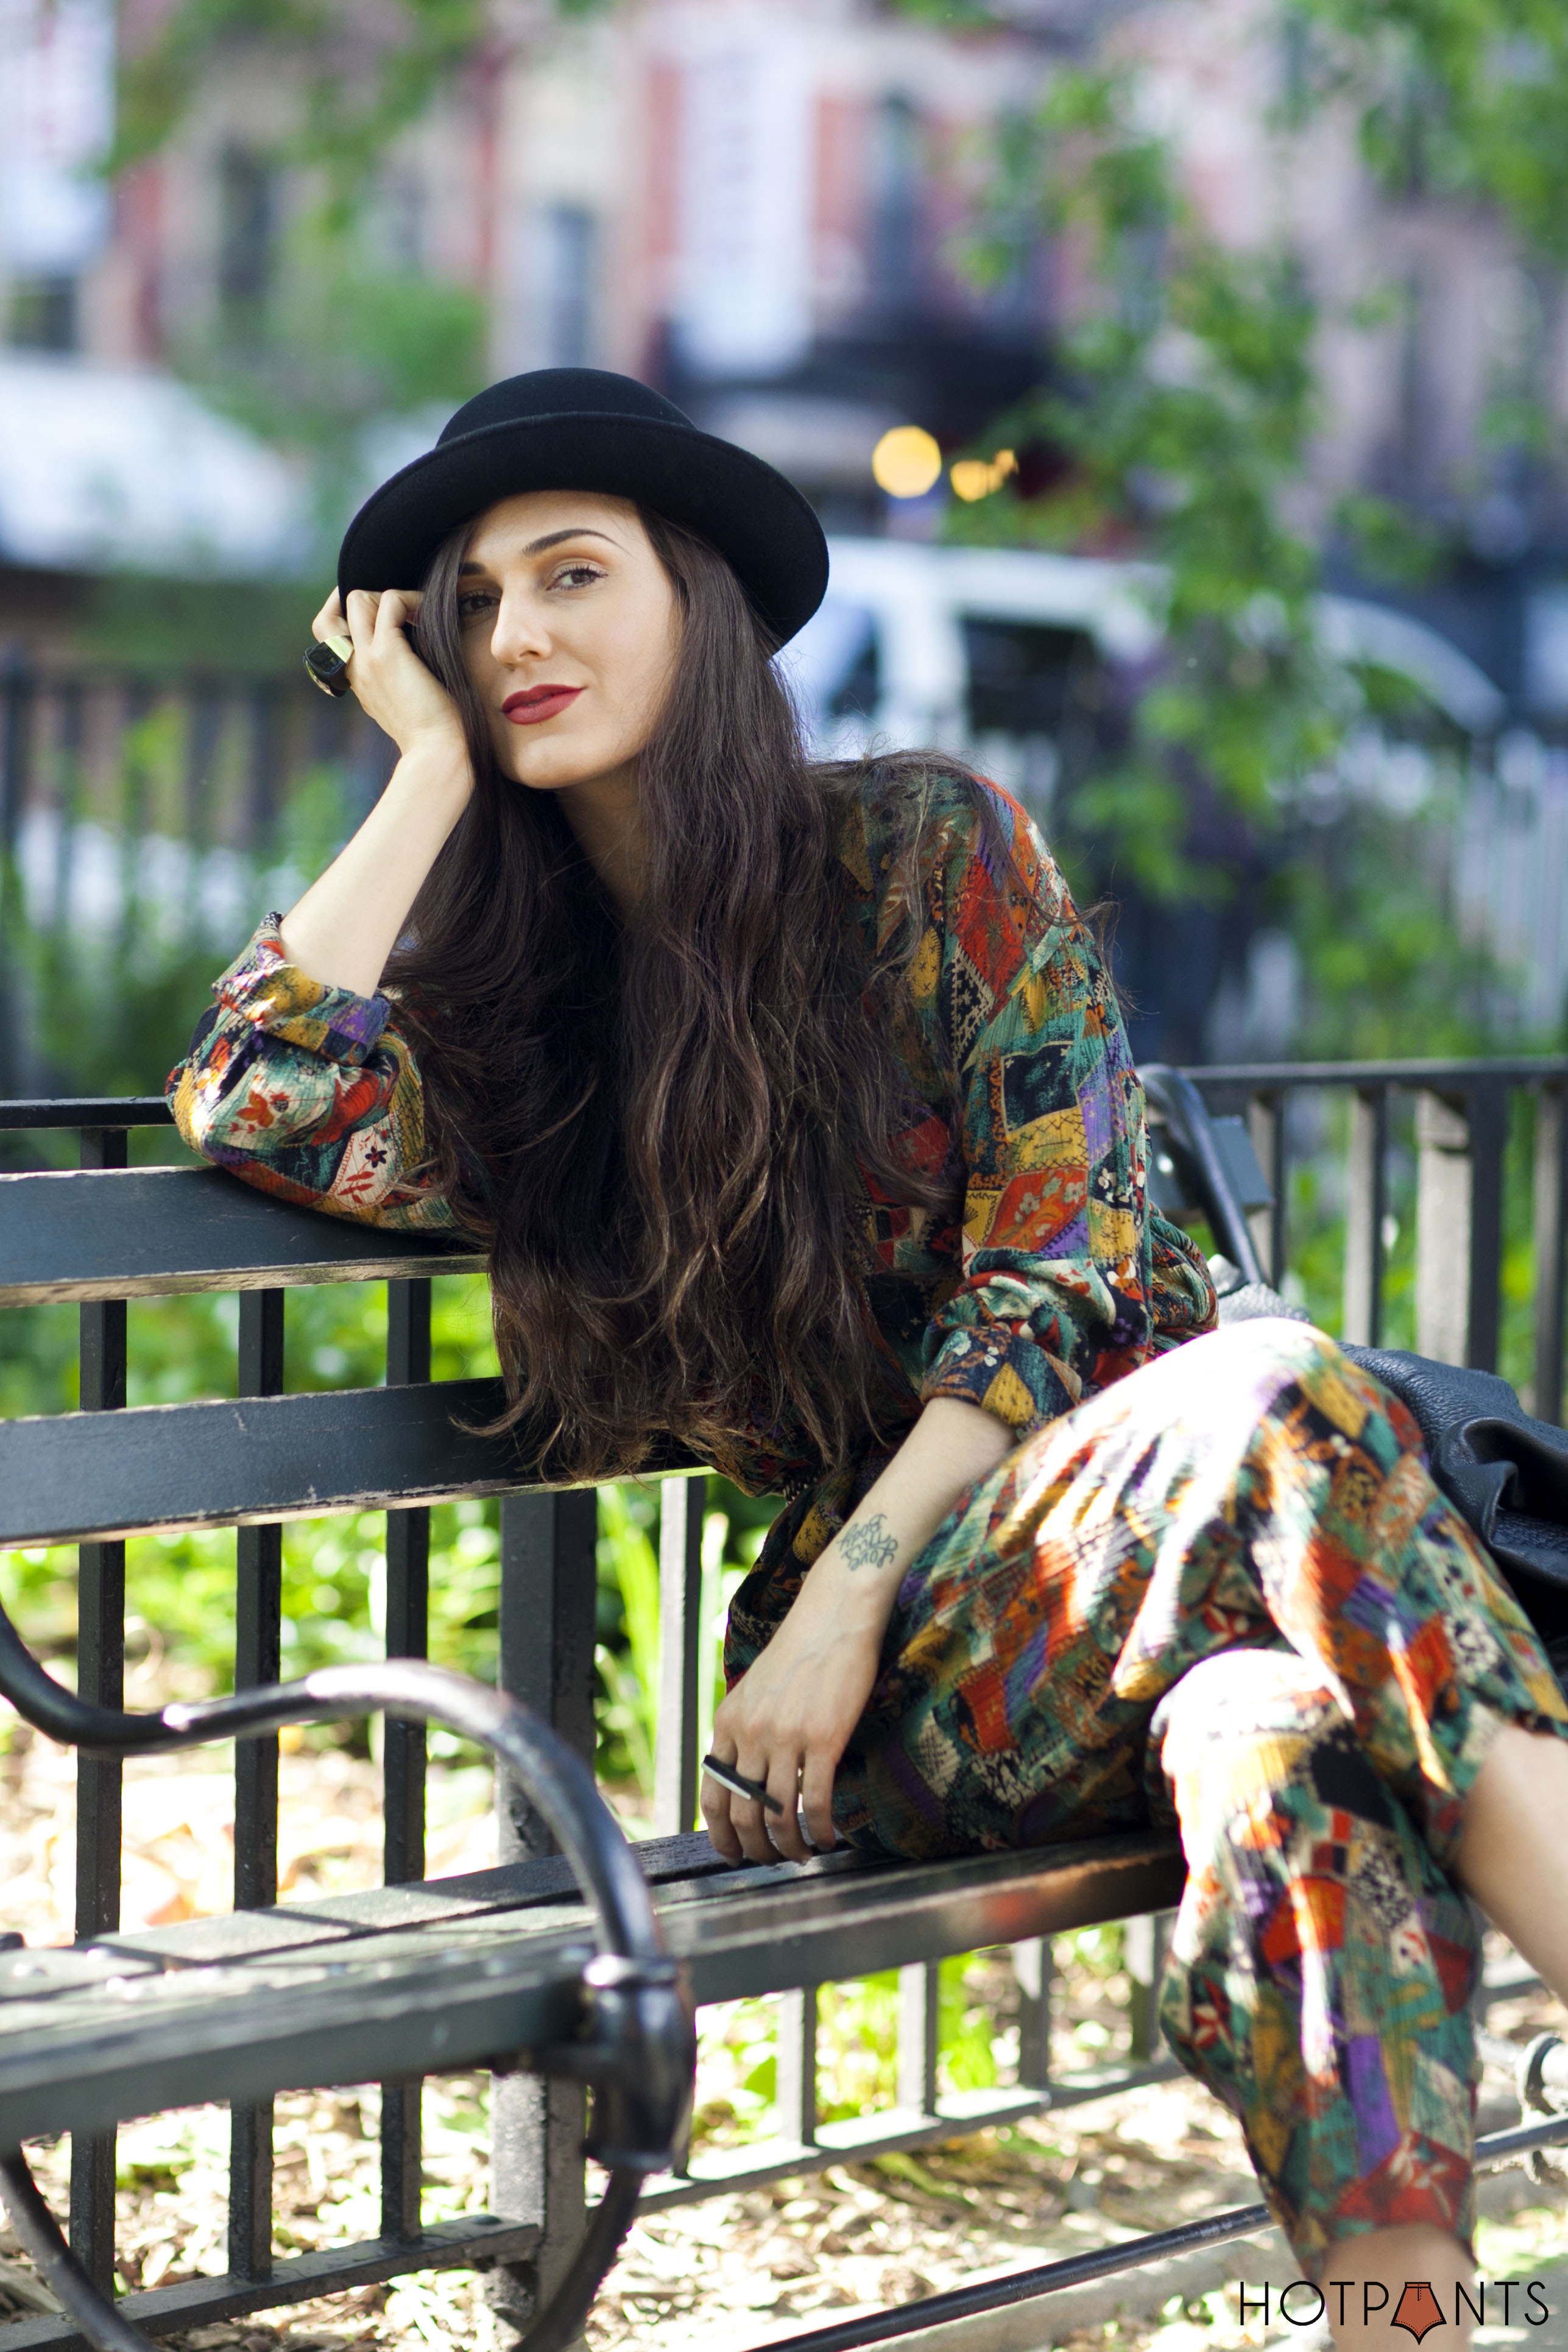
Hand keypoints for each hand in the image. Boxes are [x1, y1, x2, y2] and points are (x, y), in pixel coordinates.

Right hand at [312, 588, 466, 765]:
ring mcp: (367, 660)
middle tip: (394, 601)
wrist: (438, 752)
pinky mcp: (387, 654)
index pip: (329, 640)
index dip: (346, 619)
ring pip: (357, 599)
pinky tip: (429, 613)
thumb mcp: (408, 700)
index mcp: (356, 682)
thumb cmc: (436, 731)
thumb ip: (401, 676)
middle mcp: (355, 669)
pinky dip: (411, 599)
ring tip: (418, 611)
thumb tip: (418, 647)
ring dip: (389, 595)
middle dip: (358, 598)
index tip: (381, 613)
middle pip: (327, 618)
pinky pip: (390, 602)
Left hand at [701, 1589, 881, 1864]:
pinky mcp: (823, 1738)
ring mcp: (785, 1737)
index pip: (713, 1795)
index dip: (721, 1834)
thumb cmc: (798, 1654)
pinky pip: (815, 1801)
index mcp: (728, 1723)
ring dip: (790, 1847)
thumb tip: (745, 1778)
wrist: (833, 1617)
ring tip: (804, 1855)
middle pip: (743, 1813)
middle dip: (756, 1849)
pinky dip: (821, 1830)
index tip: (734, 1854)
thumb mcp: (753, 1691)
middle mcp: (750, 1733)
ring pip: (777, 1814)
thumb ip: (744, 1731)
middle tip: (772, 1862)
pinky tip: (830, 1839)